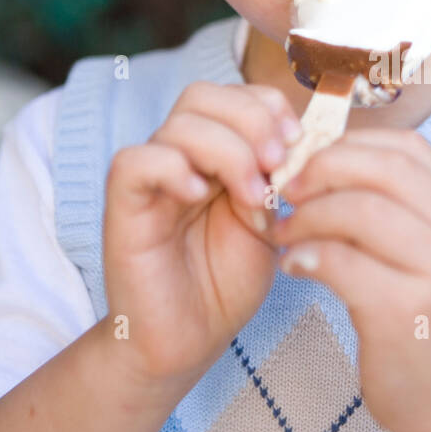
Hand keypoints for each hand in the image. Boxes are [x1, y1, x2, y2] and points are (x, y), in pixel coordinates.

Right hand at [102, 81, 300, 389]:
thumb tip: (306, 143)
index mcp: (216, 151)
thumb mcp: (272, 221)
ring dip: (228, 151)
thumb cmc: (228, 281)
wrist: (189, 337)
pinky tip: (200, 196)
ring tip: (253, 198)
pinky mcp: (124, 206)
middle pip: (204, 95)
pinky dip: (172, 168)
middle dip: (252, 120)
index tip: (299, 142)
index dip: (269, 106)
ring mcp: (151, 178)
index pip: (235, 94)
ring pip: (179, 124)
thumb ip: (282, 180)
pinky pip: (135, 161)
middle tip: (278, 164)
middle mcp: (180, 155)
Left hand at [271, 127, 430, 431]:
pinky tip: (294, 267)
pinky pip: (340, 261)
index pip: (409, 148)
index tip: (310, 163)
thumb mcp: (427, 258)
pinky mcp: (406, 311)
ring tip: (284, 233)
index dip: (351, 144)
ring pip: (358, 210)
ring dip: (307, 216)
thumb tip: (321, 164)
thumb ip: (393, 211)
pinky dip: (306, 256)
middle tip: (286, 191)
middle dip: (322, 171)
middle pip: (383, 170)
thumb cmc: (424, 328)